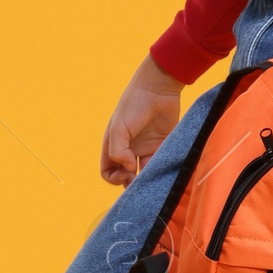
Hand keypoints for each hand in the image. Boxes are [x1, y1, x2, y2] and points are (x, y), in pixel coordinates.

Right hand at [101, 55, 182, 185]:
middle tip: (138, 183)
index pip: (108, 171)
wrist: (158, 88)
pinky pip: (161, 164)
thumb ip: (118, 151)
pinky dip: (161, 170)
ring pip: (145, 173)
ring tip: (152, 179)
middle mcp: (129, 149)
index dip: (114, 178)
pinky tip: (163, 170)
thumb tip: (129, 168)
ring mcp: (146, 148)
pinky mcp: (163, 146)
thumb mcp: (119, 128)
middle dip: (130, 183)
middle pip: (126, 176)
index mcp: (114, 145)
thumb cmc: (133, 105)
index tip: (125, 174)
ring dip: (147, 179)